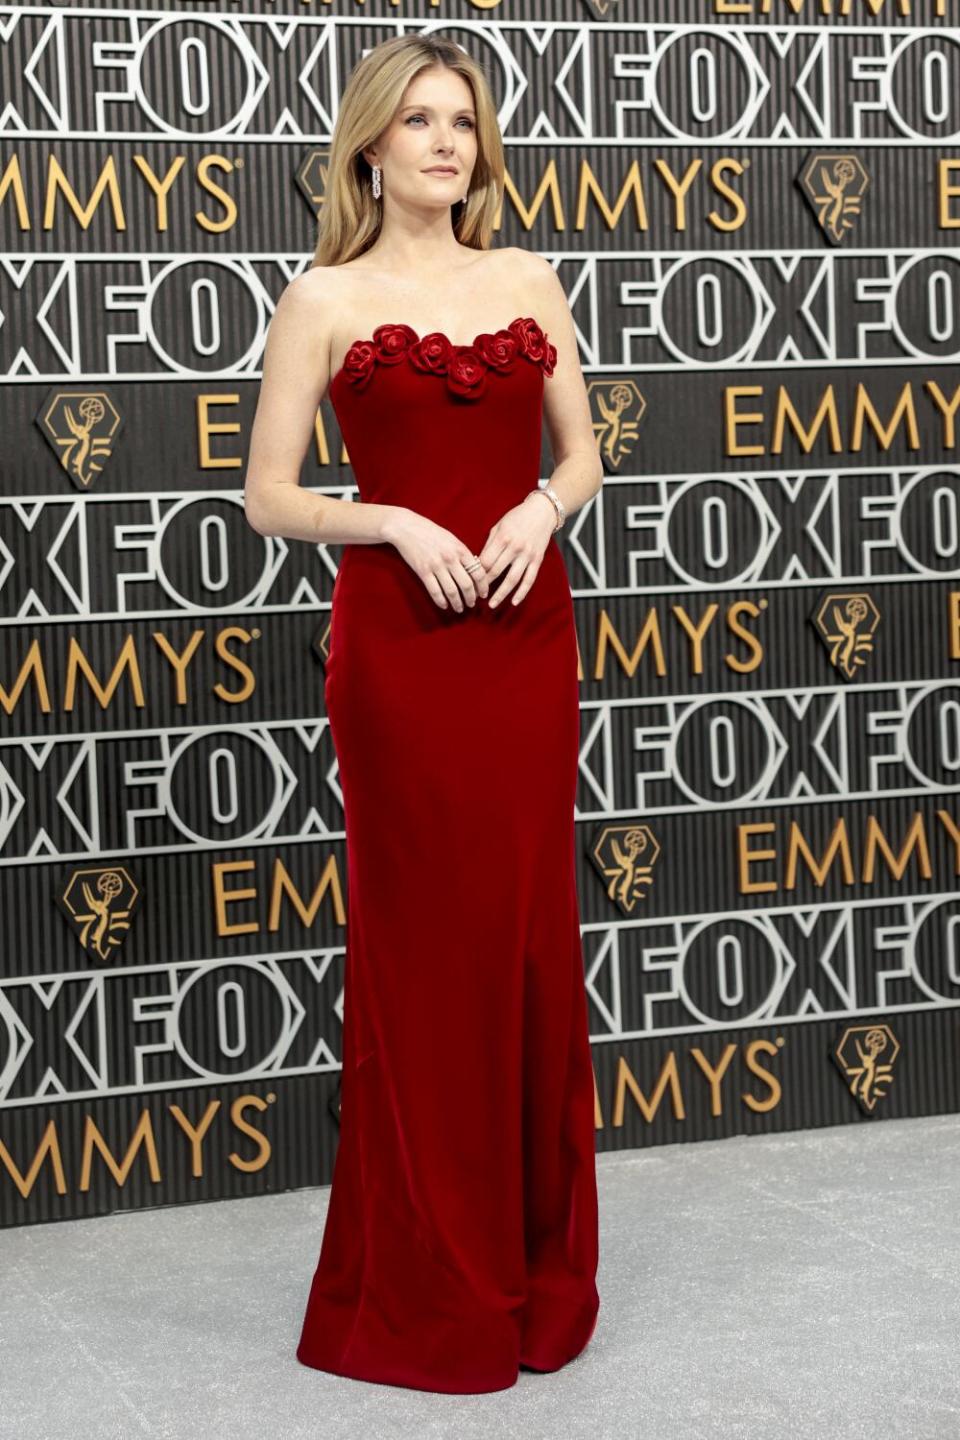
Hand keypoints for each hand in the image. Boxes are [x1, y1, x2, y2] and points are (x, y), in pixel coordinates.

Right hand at [383, 508, 490, 612]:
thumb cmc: (430, 532)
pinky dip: (441, 601)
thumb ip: (462, 553)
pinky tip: (444, 605)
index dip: (483, 586)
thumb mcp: (451, 539)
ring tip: (460, 608)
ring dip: (457, 603)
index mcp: (460, 549)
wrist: (406, 527)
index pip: (478, 572)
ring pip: (451, 591)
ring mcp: (436, 566)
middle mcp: (450, 558)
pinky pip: (435, 591)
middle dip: (471, 598)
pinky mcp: (423, 571)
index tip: (483, 594)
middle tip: (472, 604)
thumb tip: (474, 570)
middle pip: (466, 585)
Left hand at [479, 492, 556, 608]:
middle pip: (496, 571)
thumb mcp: (499, 526)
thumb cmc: (517, 517)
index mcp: (503, 538)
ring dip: (501, 594)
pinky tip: (514, 602)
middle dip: (484, 585)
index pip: (485, 561)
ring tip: (492, 604)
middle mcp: (515, 548)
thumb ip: (489, 544)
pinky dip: (522, 592)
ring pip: (512, 580)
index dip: (476, 573)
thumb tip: (478, 563)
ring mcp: (527, 555)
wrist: (542, 511)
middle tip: (475, 595)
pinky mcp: (537, 560)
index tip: (469, 581)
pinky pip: (529, 580)